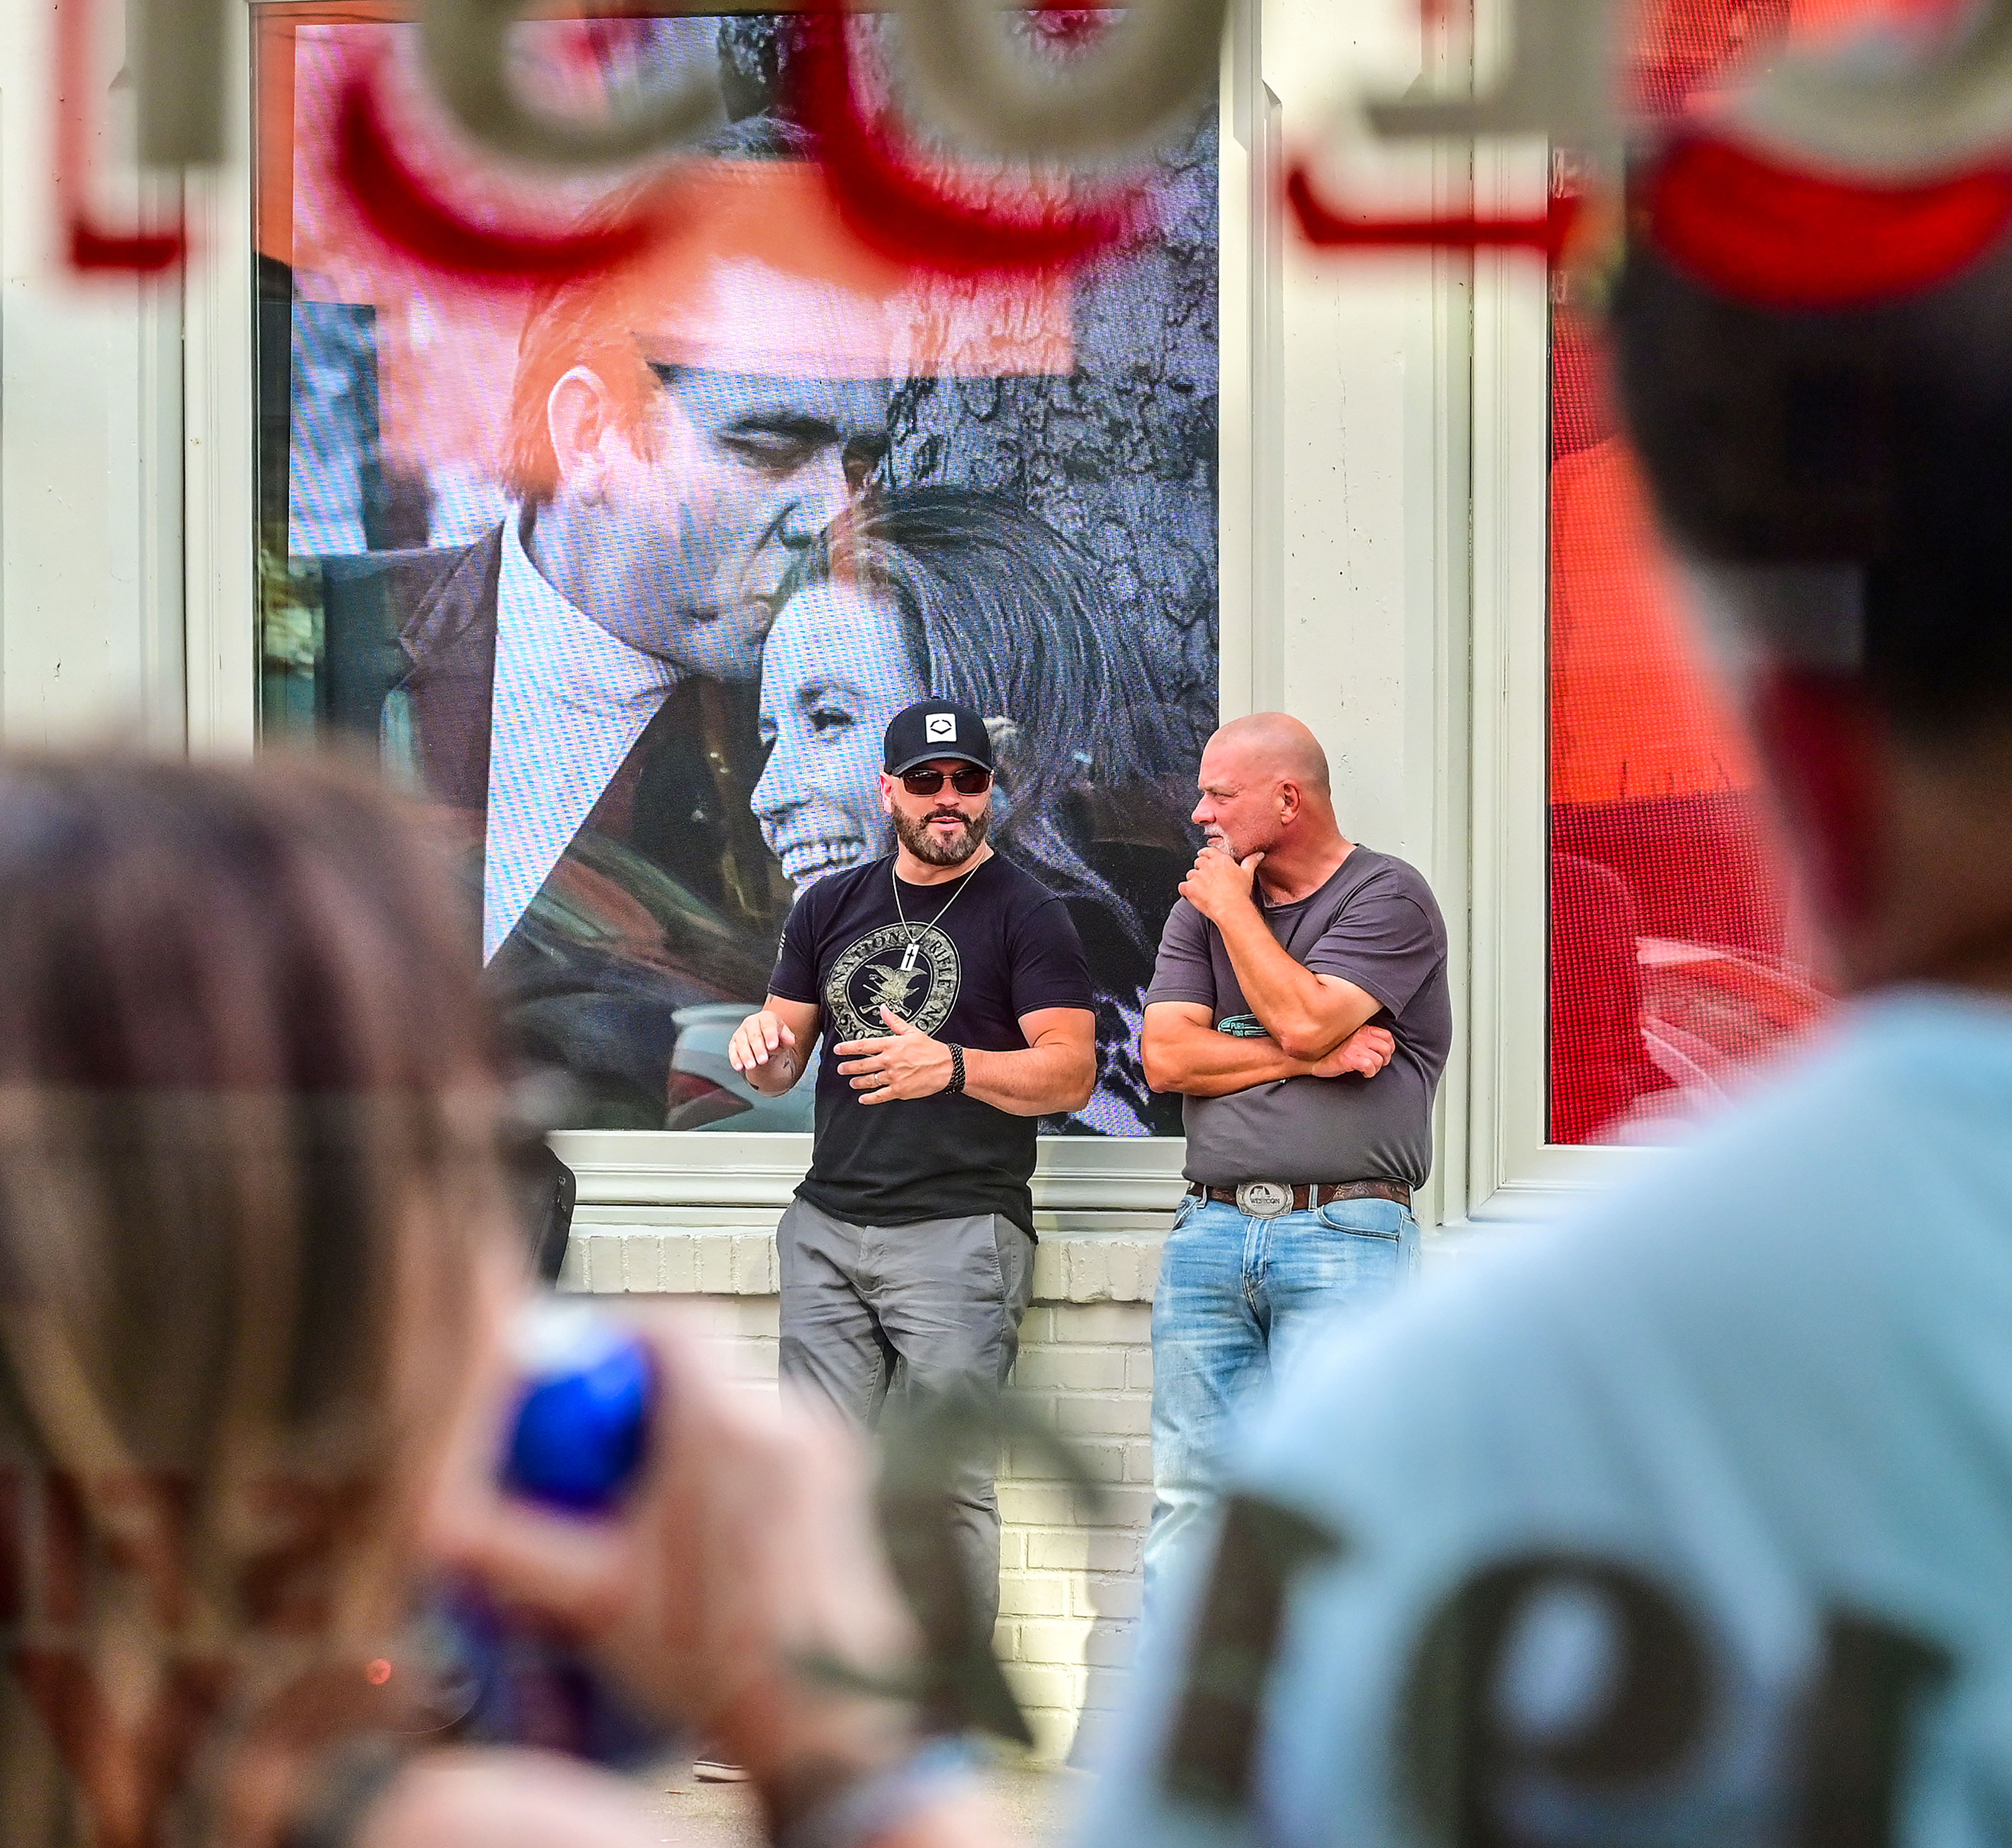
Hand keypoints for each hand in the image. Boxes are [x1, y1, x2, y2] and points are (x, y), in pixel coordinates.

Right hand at [424, 1299, 920, 1790]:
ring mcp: (822, 1448)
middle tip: (590, 1447)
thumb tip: (436, 1524)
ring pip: (735, 1403)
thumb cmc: (717, 1661)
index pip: (669, 1323)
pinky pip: (769, 1438)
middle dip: (637, 1394)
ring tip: (634, 1498)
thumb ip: (506, 1549)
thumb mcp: (592, 1598)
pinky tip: (689, 1525)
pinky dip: (725, 1459)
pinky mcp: (840, 1481)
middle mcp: (784, 1416)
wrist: (823, 1716)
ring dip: (681, 1431)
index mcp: (725, 1424)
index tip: (575, 1367)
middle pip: (698, 1363)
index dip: (614, 1333)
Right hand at [728, 1008, 796, 1074]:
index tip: (772, 1046)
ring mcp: (741, 1032)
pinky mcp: (733, 1043)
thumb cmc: (775, 1037)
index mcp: (766, 1018)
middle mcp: (752, 1023)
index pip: (768, 1025)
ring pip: (742, 1043)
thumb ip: (788, 1038)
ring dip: (746, 1055)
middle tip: (763, 1060)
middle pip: (754, 1035)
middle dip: (758, 1048)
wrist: (765, 1039)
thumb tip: (790, 1040)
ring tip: (752, 1066)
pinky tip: (739, 1066)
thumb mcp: (785, 1037)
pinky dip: (735, 1059)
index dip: (770, 1036)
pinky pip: (732, 1051)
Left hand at [833, 1008, 954, 1102]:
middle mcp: (889, 1061)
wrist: (947, 1067)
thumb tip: (884, 1009)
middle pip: (862, 1065)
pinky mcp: (899, 1090)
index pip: (863, 1045)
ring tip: (852, 1082)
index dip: (847, 1048)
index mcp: (891, 1045)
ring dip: (857, 1082)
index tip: (838, 1049)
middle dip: (848, 1067)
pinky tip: (863, 1098)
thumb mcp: (912, 1032)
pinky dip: (869, 1098)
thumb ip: (894, 1021)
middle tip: (841, 1069)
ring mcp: (893, 1077)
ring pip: (868, 1080)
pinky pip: (880, 1096)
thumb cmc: (931, 1049)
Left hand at [1180, 843, 1262, 924]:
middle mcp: (1208, 865)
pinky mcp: (1190, 887)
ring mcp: (1197, 876)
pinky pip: (1182, 887)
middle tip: (1206, 880)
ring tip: (1202, 891)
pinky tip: (1192, 897)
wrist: (1231, 908)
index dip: (1205, 855)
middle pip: (1198, 862)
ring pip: (1190, 875)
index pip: (1208, 851)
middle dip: (1200, 870)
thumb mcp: (1248, 875)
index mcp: (1221, 860)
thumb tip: (1258, 854)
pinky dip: (1185, 892)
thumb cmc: (1239, 894)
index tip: (1205, 858)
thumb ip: (1251, 862)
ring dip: (1194, 881)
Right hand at [1311, 1023, 1394, 1078]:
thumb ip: (1364, 1036)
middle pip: (1385, 1048)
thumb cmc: (1332, 1049)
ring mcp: (1354, 1047)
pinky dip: (1369, 1072)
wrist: (1312, 1058)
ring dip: (1375, 1068)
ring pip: (1378, 1059)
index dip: (1390, 1047)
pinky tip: (1362, 1073)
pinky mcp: (1348, 1059)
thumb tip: (1379, 1043)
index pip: (1387, 1035)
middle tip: (1377, 1064)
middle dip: (1385, 1059)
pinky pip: (1369, 1066)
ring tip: (1368, 1069)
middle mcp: (1359, 1036)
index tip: (1384, 1054)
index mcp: (1362, 1029)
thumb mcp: (1351, 1037)